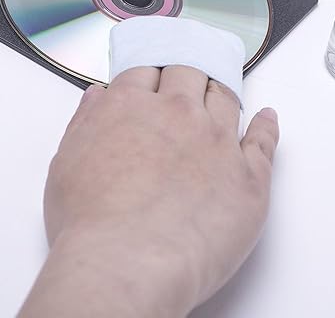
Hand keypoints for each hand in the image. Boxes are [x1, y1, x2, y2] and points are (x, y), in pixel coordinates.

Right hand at [20, 65, 279, 316]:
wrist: (127, 265)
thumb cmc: (91, 224)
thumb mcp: (67, 163)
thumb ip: (86, 121)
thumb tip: (98, 96)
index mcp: (131, 105)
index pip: (146, 70)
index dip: (149, 73)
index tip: (152, 77)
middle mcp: (177, 112)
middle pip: (188, 73)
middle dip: (186, 72)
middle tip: (188, 75)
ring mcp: (217, 140)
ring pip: (225, 97)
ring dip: (221, 90)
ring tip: (221, 89)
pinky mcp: (247, 175)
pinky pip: (264, 141)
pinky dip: (267, 125)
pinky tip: (267, 118)